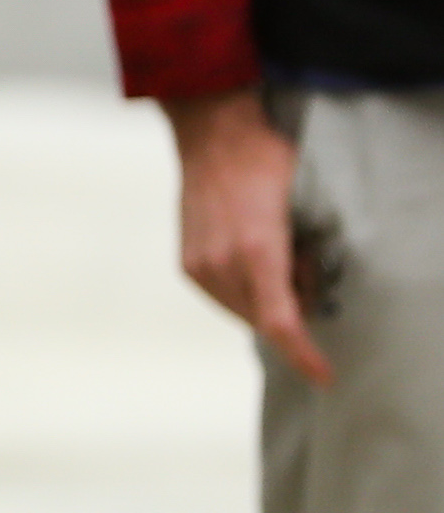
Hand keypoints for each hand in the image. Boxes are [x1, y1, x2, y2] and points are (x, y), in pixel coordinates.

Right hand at [169, 90, 331, 383]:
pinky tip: (254, 262)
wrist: (212, 135)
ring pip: (245, 313)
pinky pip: (224, 299)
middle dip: (293, 313)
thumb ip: (305, 257)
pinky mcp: (187, 263)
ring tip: (276, 259)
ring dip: (267, 302)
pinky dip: (246, 293)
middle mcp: (222, 263)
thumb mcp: (302, 206)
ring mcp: (200, 263)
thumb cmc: (265, 163)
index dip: (303, 355)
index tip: (324, 376)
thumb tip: (312, 293)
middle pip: (266, 321)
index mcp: (256, 250)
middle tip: (305, 273)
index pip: (280, 322)